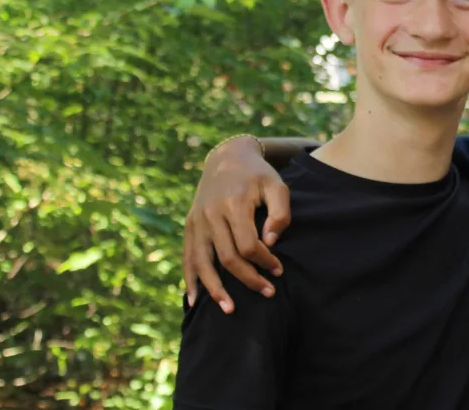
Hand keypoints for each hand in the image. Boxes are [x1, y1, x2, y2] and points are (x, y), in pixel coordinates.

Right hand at [182, 136, 290, 312]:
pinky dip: (190, 280)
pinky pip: (187, 257)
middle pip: (227, 258)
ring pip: (202, 262)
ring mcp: (197, 221)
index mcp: (233, 204)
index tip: (278, 270)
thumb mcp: (277, 186)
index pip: (248, 245)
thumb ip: (280, 213)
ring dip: (216, 289)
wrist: (227, 157)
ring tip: (230, 310)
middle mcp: (211, 214)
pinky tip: (194, 301)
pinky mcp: (190, 225)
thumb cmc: (258, 175)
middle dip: (248, 280)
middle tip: (269, 292)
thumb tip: (270, 243)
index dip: (264, 262)